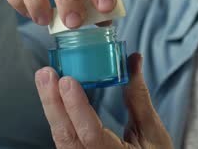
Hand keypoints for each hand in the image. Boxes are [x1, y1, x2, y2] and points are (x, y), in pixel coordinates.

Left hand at [34, 53, 172, 148]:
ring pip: (60, 137)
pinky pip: (63, 137)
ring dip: (51, 106)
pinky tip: (52, 95)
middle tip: (46, 74)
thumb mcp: (152, 131)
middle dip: (53, 102)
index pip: (90, 134)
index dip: (77, 107)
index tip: (67, 81)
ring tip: (45, 78)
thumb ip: (138, 96)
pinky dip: (57, 115)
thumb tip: (133, 60)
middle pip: (66, 135)